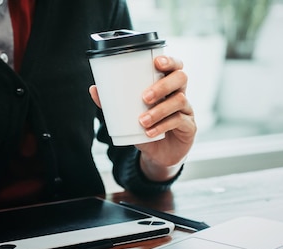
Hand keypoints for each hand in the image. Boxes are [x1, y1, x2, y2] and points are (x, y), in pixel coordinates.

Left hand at [90, 55, 196, 181]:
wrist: (157, 155)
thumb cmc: (145, 128)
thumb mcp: (128, 116)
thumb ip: (113, 103)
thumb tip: (93, 89)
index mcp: (167, 85)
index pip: (175, 66)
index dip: (170, 60)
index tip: (156, 62)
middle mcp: (180, 94)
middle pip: (181, 78)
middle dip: (162, 85)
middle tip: (144, 97)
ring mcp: (187, 110)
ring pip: (180, 100)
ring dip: (159, 110)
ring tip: (142, 120)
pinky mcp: (189, 127)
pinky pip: (179, 121)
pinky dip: (163, 126)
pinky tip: (150, 132)